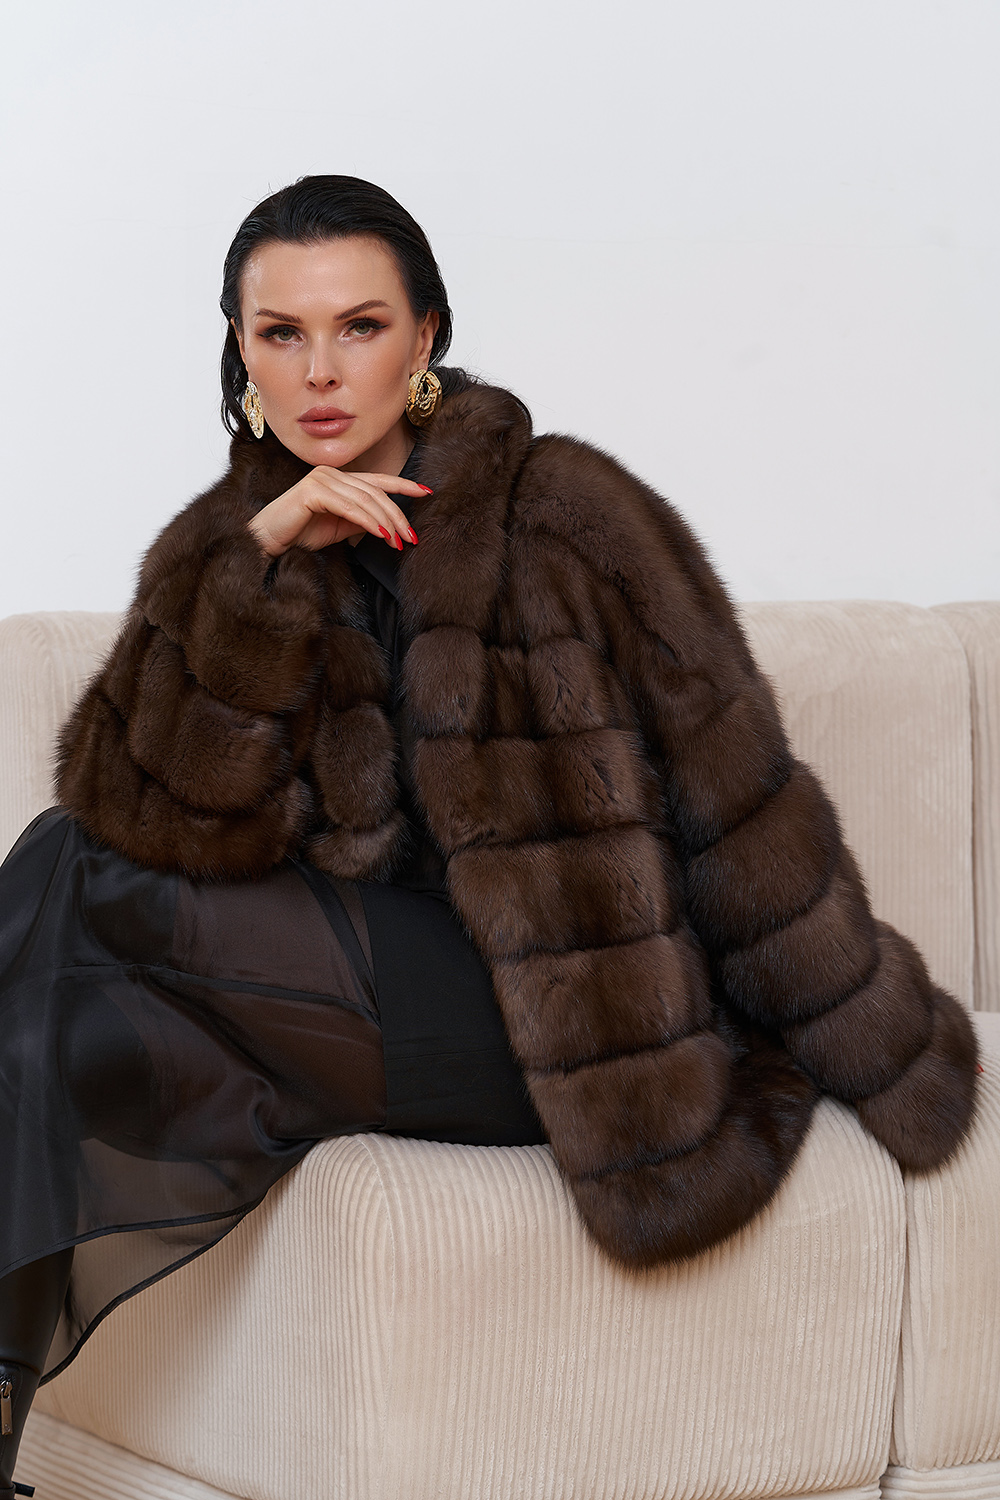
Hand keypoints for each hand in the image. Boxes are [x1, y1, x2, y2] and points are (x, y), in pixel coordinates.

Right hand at [248, 467, 428, 556]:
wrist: (268, 542)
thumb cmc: (300, 535)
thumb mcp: (339, 528)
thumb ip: (361, 520)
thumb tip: (388, 523)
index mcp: (338, 479)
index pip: (377, 480)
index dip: (403, 485)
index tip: (426, 492)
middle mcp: (330, 473)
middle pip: (375, 492)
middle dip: (398, 515)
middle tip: (411, 537)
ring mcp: (321, 479)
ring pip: (366, 500)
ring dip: (386, 523)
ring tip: (399, 542)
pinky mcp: (312, 491)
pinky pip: (349, 507)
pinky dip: (368, 521)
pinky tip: (382, 535)